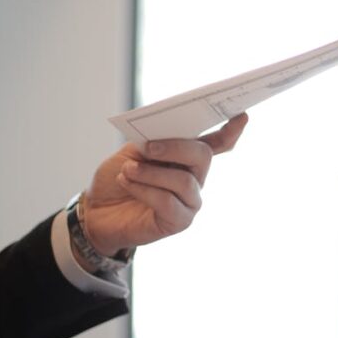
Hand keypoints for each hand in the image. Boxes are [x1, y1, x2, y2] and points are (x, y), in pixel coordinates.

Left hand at [79, 113, 248, 256]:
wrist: (96, 210)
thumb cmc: (118, 177)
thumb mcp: (133, 151)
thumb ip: (152, 140)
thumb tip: (164, 134)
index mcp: (187, 157)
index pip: (217, 143)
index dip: (231, 131)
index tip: (242, 116)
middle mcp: (195, 178)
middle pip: (202, 156)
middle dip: (176, 148)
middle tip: (148, 148)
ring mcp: (190, 201)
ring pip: (184, 181)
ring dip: (151, 173)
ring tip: (128, 170)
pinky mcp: (179, 221)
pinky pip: (168, 202)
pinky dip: (144, 189)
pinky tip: (127, 183)